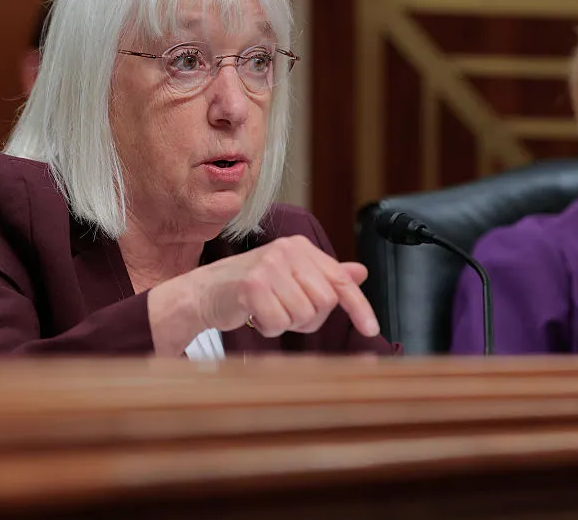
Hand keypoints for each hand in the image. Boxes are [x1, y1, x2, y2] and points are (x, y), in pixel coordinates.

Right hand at [189, 235, 379, 338]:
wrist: (206, 291)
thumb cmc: (251, 287)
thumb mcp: (293, 276)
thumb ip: (326, 276)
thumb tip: (360, 273)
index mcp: (301, 247)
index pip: (340, 281)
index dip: (359, 307)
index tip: (371, 329)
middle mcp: (288, 250)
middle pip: (325, 303)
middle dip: (308, 318)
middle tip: (285, 310)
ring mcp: (269, 265)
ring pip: (303, 315)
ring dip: (286, 323)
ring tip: (267, 309)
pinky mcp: (252, 285)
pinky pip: (279, 322)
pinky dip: (268, 328)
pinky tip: (255, 315)